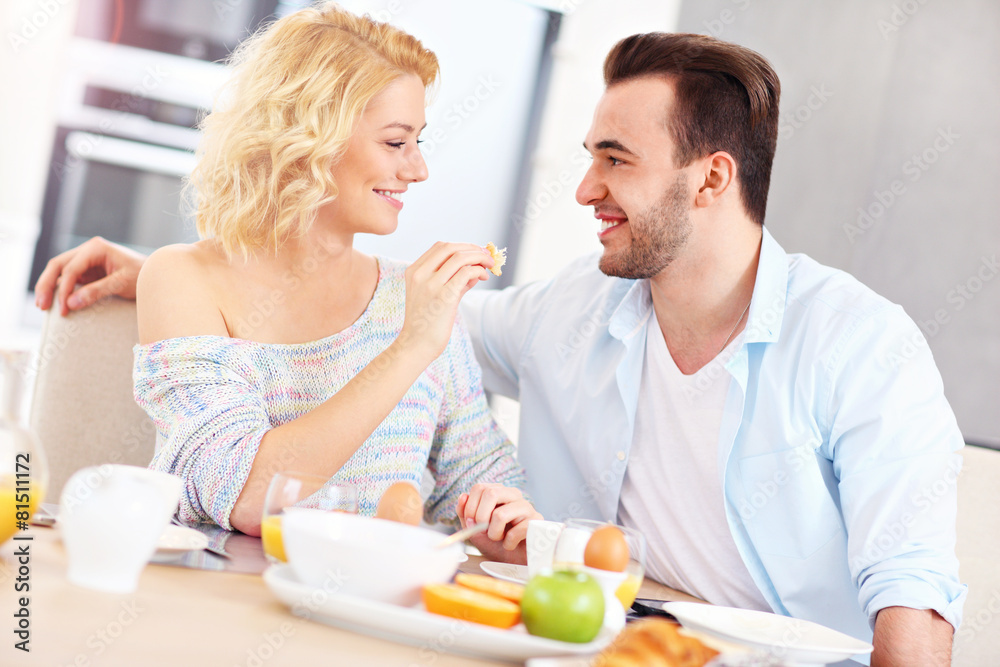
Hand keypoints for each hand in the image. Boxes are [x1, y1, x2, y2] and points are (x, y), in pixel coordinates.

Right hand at [34, 237, 146, 315]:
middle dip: (47, 285)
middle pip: (58, 265)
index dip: (64, 289)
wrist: (154, 273)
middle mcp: (88, 250)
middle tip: (42, 306)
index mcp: (96, 248)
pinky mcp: (87, 270)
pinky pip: (68, 278)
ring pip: (59, 270)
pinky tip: (54, 302)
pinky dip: (60, 289)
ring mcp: (86, 259)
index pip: (71, 268)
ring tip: (43, 306)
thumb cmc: (142, 275)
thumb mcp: (122, 283)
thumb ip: (97, 291)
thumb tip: (71, 303)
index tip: (64, 308)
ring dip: (49, 287)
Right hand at [398, 242, 492, 359]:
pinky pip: (466, 273)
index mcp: (414, 271)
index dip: (462, 246)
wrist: (416, 345)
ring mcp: (430, 285)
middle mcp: (420, 275)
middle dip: (472, 249)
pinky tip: (483, 277)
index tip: (476, 251)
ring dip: (479, 258)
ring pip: (459, 257)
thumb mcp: (435, 296)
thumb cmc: (426, 323)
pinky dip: (478, 271)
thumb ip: (454, 281)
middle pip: (450, 248)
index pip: (440, 247)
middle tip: (487, 256)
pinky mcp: (444, 297)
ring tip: (489, 266)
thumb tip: (476, 270)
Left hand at [457, 483, 541, 564]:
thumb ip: (465, 513)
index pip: (480, 488)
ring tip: (499, 539)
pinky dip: (508, 543)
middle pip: (490, 493)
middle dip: (480, 517)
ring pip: (500, 514)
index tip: (470, 523)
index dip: (470, 507)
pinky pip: (515, 532)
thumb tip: (463, 496)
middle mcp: (513, 495)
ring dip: (494, 533)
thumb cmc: (494, 543)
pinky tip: (511, 545)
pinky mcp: (536, 522)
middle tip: (483, 531)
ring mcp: (526, 507)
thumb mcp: (474, 529)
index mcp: (498, 492)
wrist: (512, 562)